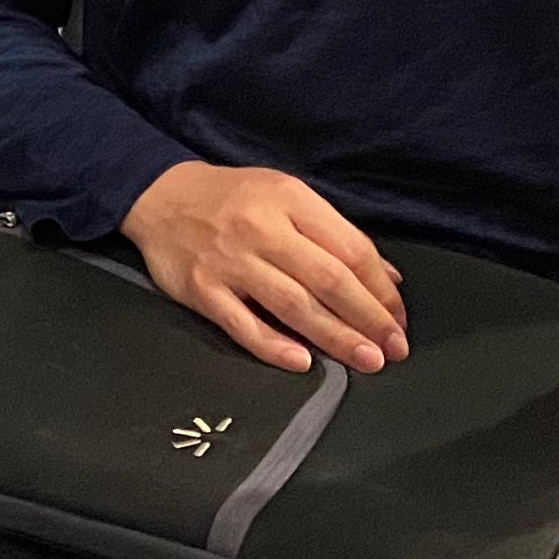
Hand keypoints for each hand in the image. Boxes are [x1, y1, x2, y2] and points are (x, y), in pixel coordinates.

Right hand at [122, 161, 409, 375]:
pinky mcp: (203, 290)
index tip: (398, 319)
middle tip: (394, 349)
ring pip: (293, 305)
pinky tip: (303, 363)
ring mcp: (231, 261)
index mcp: (290, 199)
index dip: (380, 289)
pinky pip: (244, 325)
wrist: (160, 195)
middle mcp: (262, 228)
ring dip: (335, 337)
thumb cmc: (234, 198)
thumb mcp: (287, 196)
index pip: (349, 248)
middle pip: (327, 280)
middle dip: (367, 318)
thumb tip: (389, 279)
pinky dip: (275, 346)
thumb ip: (335, 234)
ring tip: (367, 361)